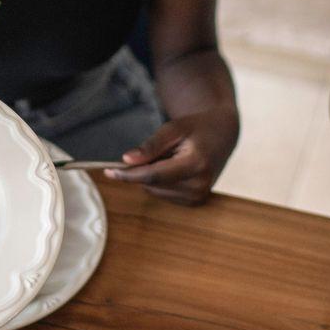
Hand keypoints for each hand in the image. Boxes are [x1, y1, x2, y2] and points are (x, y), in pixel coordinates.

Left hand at [108, 106, 238, 204]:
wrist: (222, 134)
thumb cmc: (196, 128)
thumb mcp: (174, 128)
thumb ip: (151, 145)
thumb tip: (126, 160)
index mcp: (196, 164)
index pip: (153, 175)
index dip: (128, 174)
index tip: (108, 171)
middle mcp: (199, 185)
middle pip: (152, 184)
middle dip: (143, 169)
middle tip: (158, 150)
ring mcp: (199, 196)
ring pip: (155, 190)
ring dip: (152, 175)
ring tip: (170, 157)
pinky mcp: (196, 202)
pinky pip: (163, 194)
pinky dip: (160, 181)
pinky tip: (174, 167)